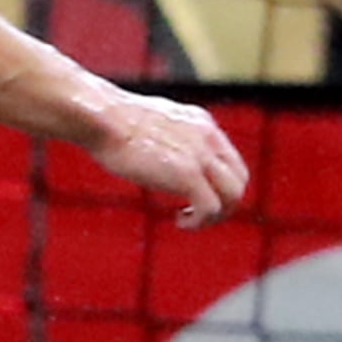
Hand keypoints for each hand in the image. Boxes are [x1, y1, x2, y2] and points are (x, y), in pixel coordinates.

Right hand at [83, 88, 248, 227]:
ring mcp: (200, 157)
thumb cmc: (109, 121)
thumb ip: (161, 134)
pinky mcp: (187, 175)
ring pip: (233, 196)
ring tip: (189, 220)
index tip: (192, 194)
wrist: (103, 119)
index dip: (218, 184)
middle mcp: (208, 139)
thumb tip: (149, 145)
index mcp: (201, 124)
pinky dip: (200, 221)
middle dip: (223, 203)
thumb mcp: (147, 122)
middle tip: (195, 213)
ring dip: (216, 216)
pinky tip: (181, 223)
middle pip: (239, 180)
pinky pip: (210, 207)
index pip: (230, 160)